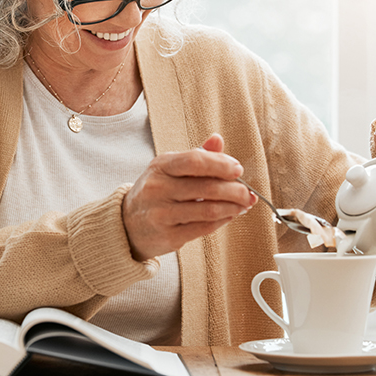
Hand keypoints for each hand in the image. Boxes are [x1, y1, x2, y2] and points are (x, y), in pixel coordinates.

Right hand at [123, 133, 256, 260]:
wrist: (128, 224)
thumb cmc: (156, 192)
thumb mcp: (169, 169)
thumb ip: (196, 156)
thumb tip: (218, 139)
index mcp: (160, 166)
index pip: (195, 161)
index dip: (221, 164)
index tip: (238, 169)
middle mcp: (158, 188)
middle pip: (206, 188)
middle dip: (234, 190)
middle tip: (247, 193)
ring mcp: (162, 213)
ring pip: (208, 210)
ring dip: (232, 208)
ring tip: (243, 205)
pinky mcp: (168, 235)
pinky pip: (204, 228)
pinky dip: (222, 221)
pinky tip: (230, 216)